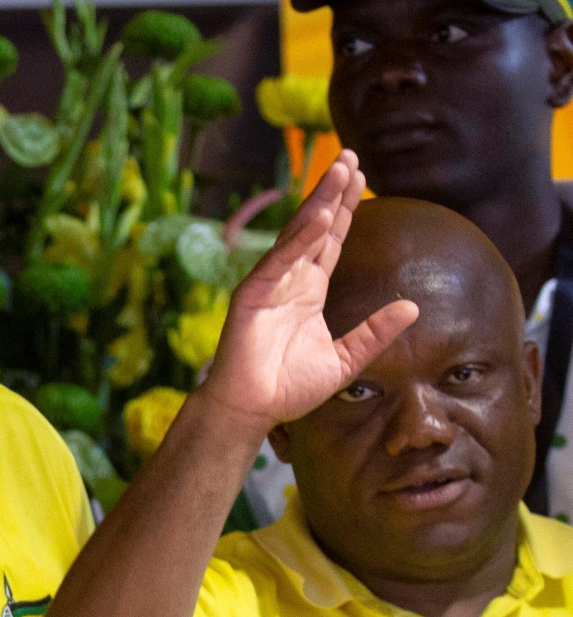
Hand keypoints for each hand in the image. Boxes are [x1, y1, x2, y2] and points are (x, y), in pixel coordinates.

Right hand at [200, 151, 419, 438]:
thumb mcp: (345, 360)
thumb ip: (375, 333)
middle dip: (333, 192)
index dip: (346, 209)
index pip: (331, 241)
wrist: (251, 411)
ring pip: (298, 234)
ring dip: (319, 202)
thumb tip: (414, 306)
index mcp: (309, 291)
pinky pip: (279, 260)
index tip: (362, 177)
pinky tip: (319, 215)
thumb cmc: (288, 389)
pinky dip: (298, 238)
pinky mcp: (252, 295)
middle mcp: (289, 280)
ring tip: (339, 170)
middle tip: (350, 157)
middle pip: (316, 227)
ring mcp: (269, 285)